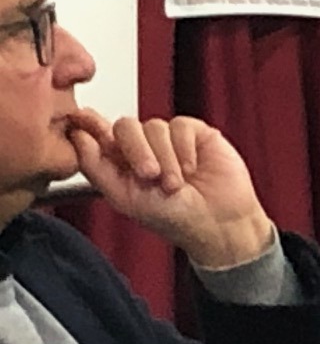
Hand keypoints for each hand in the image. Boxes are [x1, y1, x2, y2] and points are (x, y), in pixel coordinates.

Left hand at [67, 109, 273, 268]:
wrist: (217, 223)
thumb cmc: (174, 217)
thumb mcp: (123, 197)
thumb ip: (96, 167)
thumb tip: (78, 136)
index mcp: (121, 161)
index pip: (99, 132)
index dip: (90, 124)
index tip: (83, 120)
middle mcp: (144, 146)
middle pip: (125, 126)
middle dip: (136, 151)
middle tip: (149, 175)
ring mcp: (170, 138)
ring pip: (154, 127)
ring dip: (165, 158)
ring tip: (175, 184)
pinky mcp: (196, 133)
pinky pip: (181, 126)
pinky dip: (184, 149)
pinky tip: (191, 168)